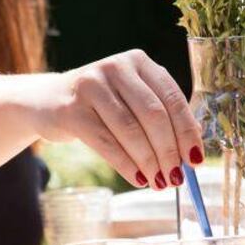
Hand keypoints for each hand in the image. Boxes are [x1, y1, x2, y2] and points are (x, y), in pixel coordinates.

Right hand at [36, 50, 201, 189]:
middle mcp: (116, 67)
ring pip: (130, 131)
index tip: (195, 160)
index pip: (172, 98)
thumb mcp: (133, 100)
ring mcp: (91, 85)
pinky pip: (106, 142)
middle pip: (153, 114)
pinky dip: (126, 165)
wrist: (49, 101)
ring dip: (149, 162)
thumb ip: (163, 117)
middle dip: (169, 151)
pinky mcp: (72, 109)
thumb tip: (192, 151)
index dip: (187, 132)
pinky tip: (138, 179)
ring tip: (159, 182)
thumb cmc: (103, 105)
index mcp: (139, 62)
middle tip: (176, 177)